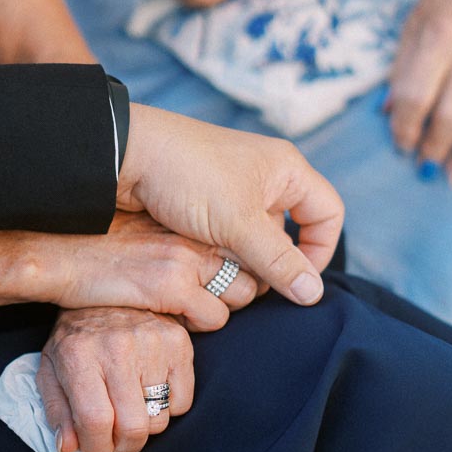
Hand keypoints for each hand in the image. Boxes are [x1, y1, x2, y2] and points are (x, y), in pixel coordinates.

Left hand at [38, 307, 194, 451]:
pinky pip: (183, 402)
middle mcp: (117, 347)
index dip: (97, 446)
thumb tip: (69, 448)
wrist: (105, 288)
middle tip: (118, 440)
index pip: (96, 421)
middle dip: (125, 446)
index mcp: (79, 355)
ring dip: (146, 426)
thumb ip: (57, 411)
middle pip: (133, 427)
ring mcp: (153, 343)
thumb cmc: (76, 336)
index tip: (97, 447)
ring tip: (133, 409)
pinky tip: (152, 391)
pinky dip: (169, 407)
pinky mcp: (179, 342)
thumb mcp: (52, 368)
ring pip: (160, 419)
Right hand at [53, 211, 258, 329]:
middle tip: (213, 295)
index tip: (225, 276)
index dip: (245, 264)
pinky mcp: (172, 284)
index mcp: (196, 213)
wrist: (62, 253)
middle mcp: (199, 228)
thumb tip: (224, 259)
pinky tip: (174, 315)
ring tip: (192, 305)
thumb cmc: (107, 246)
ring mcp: (188, 256)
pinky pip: (216, 317)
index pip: (251, 238)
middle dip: (242, 287)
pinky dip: (201, 323)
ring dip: (223, 305)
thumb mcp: (156, 231)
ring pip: (242, 293)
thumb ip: (192, 239)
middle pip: (254, 266)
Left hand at [118, 106, 343, 308]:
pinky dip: (221, 256)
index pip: (328, 214)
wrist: (124, 156)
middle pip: (289, 235)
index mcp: (286, 170)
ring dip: (242, 263)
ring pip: (255, 244)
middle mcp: (266, 179)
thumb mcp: (238, 223)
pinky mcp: (208, 208)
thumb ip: (278, 261)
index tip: (297, 280)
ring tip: (217, 265)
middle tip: (245, 277)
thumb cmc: (187, 176)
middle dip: (271, 264)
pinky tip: (202, 261)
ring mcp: (235, 194)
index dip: (320, 250)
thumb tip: (313, 295)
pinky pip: (229, 241)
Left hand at [385, 0, 451, 185]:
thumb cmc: (446, 0)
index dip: (405, 129)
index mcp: (439, 37)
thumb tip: (389, 115)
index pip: (416, 99)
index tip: (402, 144)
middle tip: (425, 165)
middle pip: (451, 118)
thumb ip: (400, 70)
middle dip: (434, 149)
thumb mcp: (412, 26)